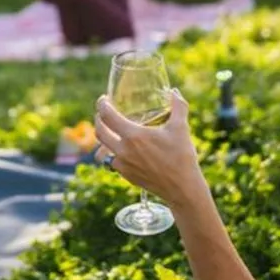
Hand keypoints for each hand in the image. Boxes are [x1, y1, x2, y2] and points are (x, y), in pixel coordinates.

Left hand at [94, 89, 208, 210]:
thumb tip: (174, 91)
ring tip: (111, 131)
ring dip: (105, 137)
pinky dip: (114, 152)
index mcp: (133, 136)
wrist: (182, 188)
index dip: (102, 104)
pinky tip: (123, 148)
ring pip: (103, 148)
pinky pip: (112, 161)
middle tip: (103, 113)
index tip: (103, 99)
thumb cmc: (181, 156)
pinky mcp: (126, 176)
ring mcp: (123, 165)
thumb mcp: (181, 127)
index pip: (107, 116)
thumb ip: (178, 106)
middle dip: (98, 119)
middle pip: (99, 132)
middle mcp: (123, 150)